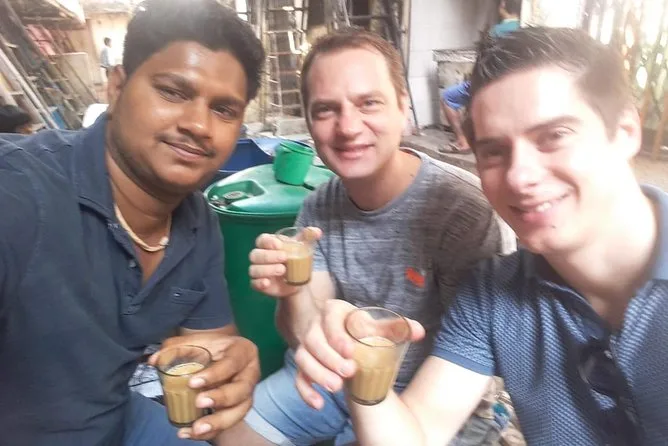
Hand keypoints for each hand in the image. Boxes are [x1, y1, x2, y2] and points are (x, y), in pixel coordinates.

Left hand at [149, 333, 259, 440]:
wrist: (222, 353)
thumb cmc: (212, 347)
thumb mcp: (197, 341)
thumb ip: (176, 348)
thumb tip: (154, 360)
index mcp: (243, 352)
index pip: (232, 363)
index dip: (215, 374)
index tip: (192, 382)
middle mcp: (250, 374)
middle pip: (242, 390)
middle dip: (221, 398)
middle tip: (199, 402)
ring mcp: (247, 393)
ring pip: (239, 411)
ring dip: (218, 422)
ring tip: (197, 428)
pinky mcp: (238, 409)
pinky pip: (228, 424)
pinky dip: (211, 432)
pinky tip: (191, 433)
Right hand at [249, 227, 321, 297]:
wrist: (297, 280)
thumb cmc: (296, 258)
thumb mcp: (303, 246)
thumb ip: (308, 237)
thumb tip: (318, 231)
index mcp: (267, 244)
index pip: (261, 240)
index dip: (268, 242)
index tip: (279, 244)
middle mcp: (259, 257)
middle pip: (255, 254)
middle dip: (269, 256)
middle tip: (285, 257)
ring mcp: (257, 271)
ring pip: (254, 269)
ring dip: (267, 269)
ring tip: (283, 270)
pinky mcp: (259, 284)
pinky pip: (254, 283)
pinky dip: (259, 283)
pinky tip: (267, 283)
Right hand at [293, 300, 424, 409]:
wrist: (343, 337)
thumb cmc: (360, 329)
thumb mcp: (376, 326)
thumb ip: (397, 327)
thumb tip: (419, 331)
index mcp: (333, 311)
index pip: (329, 320)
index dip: (337, 335)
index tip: (350, 350)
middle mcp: (315, 326)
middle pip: (313, 341)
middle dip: (329, 358)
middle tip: (349, 372)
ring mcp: (306, 346)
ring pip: (302, 359)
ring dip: (317, 374)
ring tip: (336, 388)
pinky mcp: (303, 365)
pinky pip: (298, 378)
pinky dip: (306, 392)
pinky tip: (319, 404)